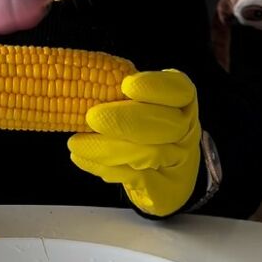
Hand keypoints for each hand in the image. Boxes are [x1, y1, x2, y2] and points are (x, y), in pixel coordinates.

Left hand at [68, 69, 201, 216]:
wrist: (164, 174)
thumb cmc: (145, 128)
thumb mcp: (139, 103)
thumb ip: (119, 91)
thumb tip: (76, 73)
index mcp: (182, 100)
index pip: (179, 91)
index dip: (155, 87)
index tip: (127, 85)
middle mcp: (186, 129)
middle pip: (168, 125)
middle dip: (127, 120)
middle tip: (92, 117)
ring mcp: (178, 160)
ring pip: (150, 154)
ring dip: (108, 147)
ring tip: (75, 142)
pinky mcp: (164, 188)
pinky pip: (135, 177)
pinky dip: (105, 167)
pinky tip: (81, 157)